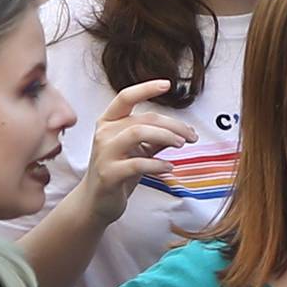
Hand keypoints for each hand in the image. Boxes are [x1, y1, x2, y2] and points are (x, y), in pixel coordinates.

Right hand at [80, 77, 197, 223]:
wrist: (95, 202)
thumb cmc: (119, 171)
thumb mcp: (139, 150)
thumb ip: (157, 137)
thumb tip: (185, 130)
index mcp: (109, 122)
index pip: (126, 97)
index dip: (146, 88)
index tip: (167, 84)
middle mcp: (104, 134)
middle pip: (143, 118)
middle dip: (173, 125)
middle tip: (191, 136)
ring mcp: (104, 153)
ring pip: (137, 132)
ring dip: (166, 136)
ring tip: (181, 145)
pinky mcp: (109, 174)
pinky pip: (137, 163)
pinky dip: (158, 164)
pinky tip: (169, 167)